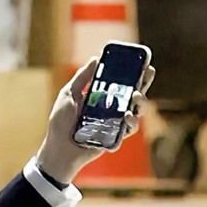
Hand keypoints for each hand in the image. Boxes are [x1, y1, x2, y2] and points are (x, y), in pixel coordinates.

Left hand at [35, 59, 156, 183]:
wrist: (58, 149)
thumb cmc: (60, 123)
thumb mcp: (68, 94)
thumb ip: (82, 78)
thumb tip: (96, 58)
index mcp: (101, 97)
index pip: (120, 83)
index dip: (133, 73)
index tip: (142, 62)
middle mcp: (111, 110)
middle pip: (133, 95)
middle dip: (144, 84)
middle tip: (148, 74)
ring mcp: (114, 124)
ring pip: (136, 112)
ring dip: (141, 102)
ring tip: (136, 97)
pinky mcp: (115, 138)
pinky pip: (128, 131)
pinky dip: (131, 123)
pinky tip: (128, 117)